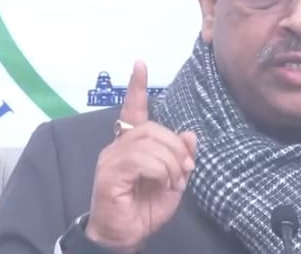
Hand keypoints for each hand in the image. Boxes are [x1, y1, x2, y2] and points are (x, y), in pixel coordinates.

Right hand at [85, 61, 196, 252]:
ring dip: (170, 161)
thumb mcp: (173, 182)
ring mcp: (111, 159)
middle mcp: (117, 146)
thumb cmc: (145, 210)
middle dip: (175, 146)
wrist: (125, 237)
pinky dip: (160, 170)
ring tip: (174, 182)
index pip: (133, 110)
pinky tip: (163, 184)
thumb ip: (181, 158)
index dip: (137, 88)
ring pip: (148, 142)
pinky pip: (141, 159)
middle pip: (152, 127)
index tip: (140, 64)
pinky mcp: (109, 174)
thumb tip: (191, 134)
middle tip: (185, 169)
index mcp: (131, 145)